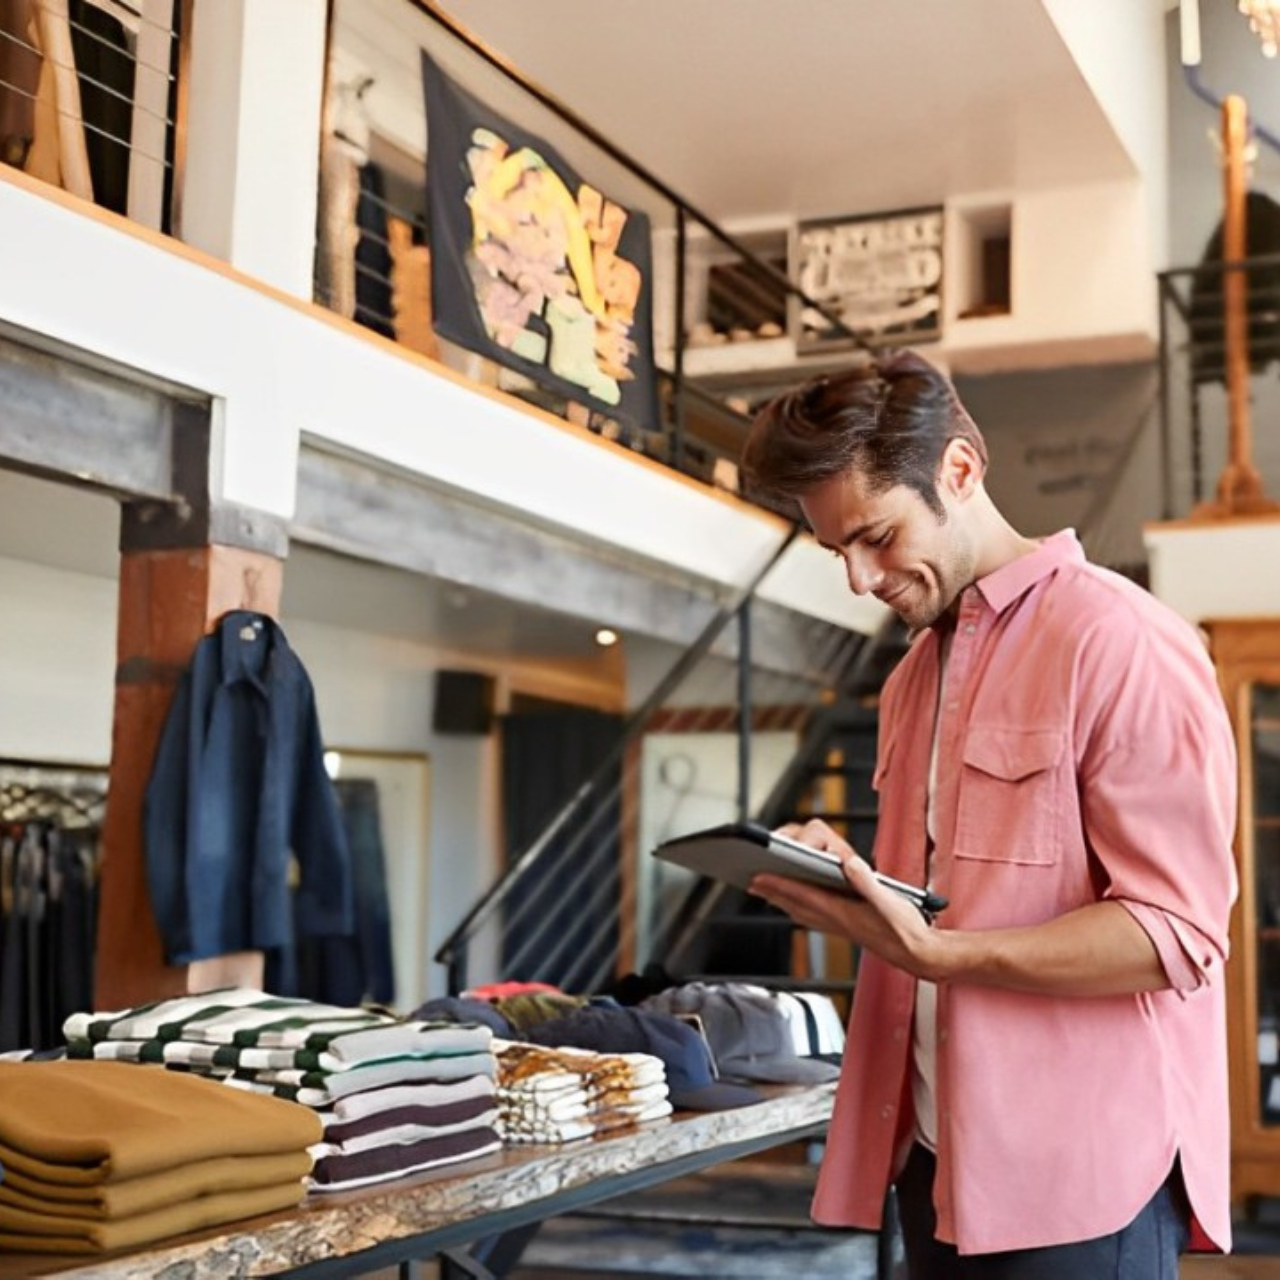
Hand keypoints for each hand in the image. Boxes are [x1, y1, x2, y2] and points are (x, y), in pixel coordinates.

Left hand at [748, 819, 942, 979]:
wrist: (918, 954)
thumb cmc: (906, 928)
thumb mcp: (891, 901)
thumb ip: (869, 883)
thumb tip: (849, 864)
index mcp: (843, 912)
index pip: (803, 896)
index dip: (779, 885)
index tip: (758, 876)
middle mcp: (835, 920)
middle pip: (794, 904)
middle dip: (771, 891)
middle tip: (749, 879)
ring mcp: (838, 925)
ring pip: (800, 910)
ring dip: (780, 899)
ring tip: (763, 889)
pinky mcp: (844, 927)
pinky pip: (811, 915)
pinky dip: (797, 906)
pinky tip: (793, 902)